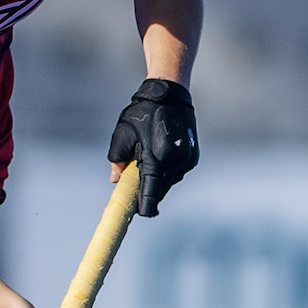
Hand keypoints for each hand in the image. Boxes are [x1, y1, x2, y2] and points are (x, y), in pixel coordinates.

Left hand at [107, 79, 197, 216]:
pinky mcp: (193, 158)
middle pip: (160, 190)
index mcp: (157, 160)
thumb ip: (118, 160)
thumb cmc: (143, 113)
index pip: (151, 194)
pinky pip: (177, 172)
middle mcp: (175, 164)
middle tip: (135, 178)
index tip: (138, 213)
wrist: (170, 94)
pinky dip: (167, 169)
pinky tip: (160, 153)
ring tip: (148, 155)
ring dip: (158, 178)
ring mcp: (187, 161)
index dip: (144, 206)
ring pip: (169, 182)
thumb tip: (115, 180)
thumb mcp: (123, 135)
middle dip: (148, 189)